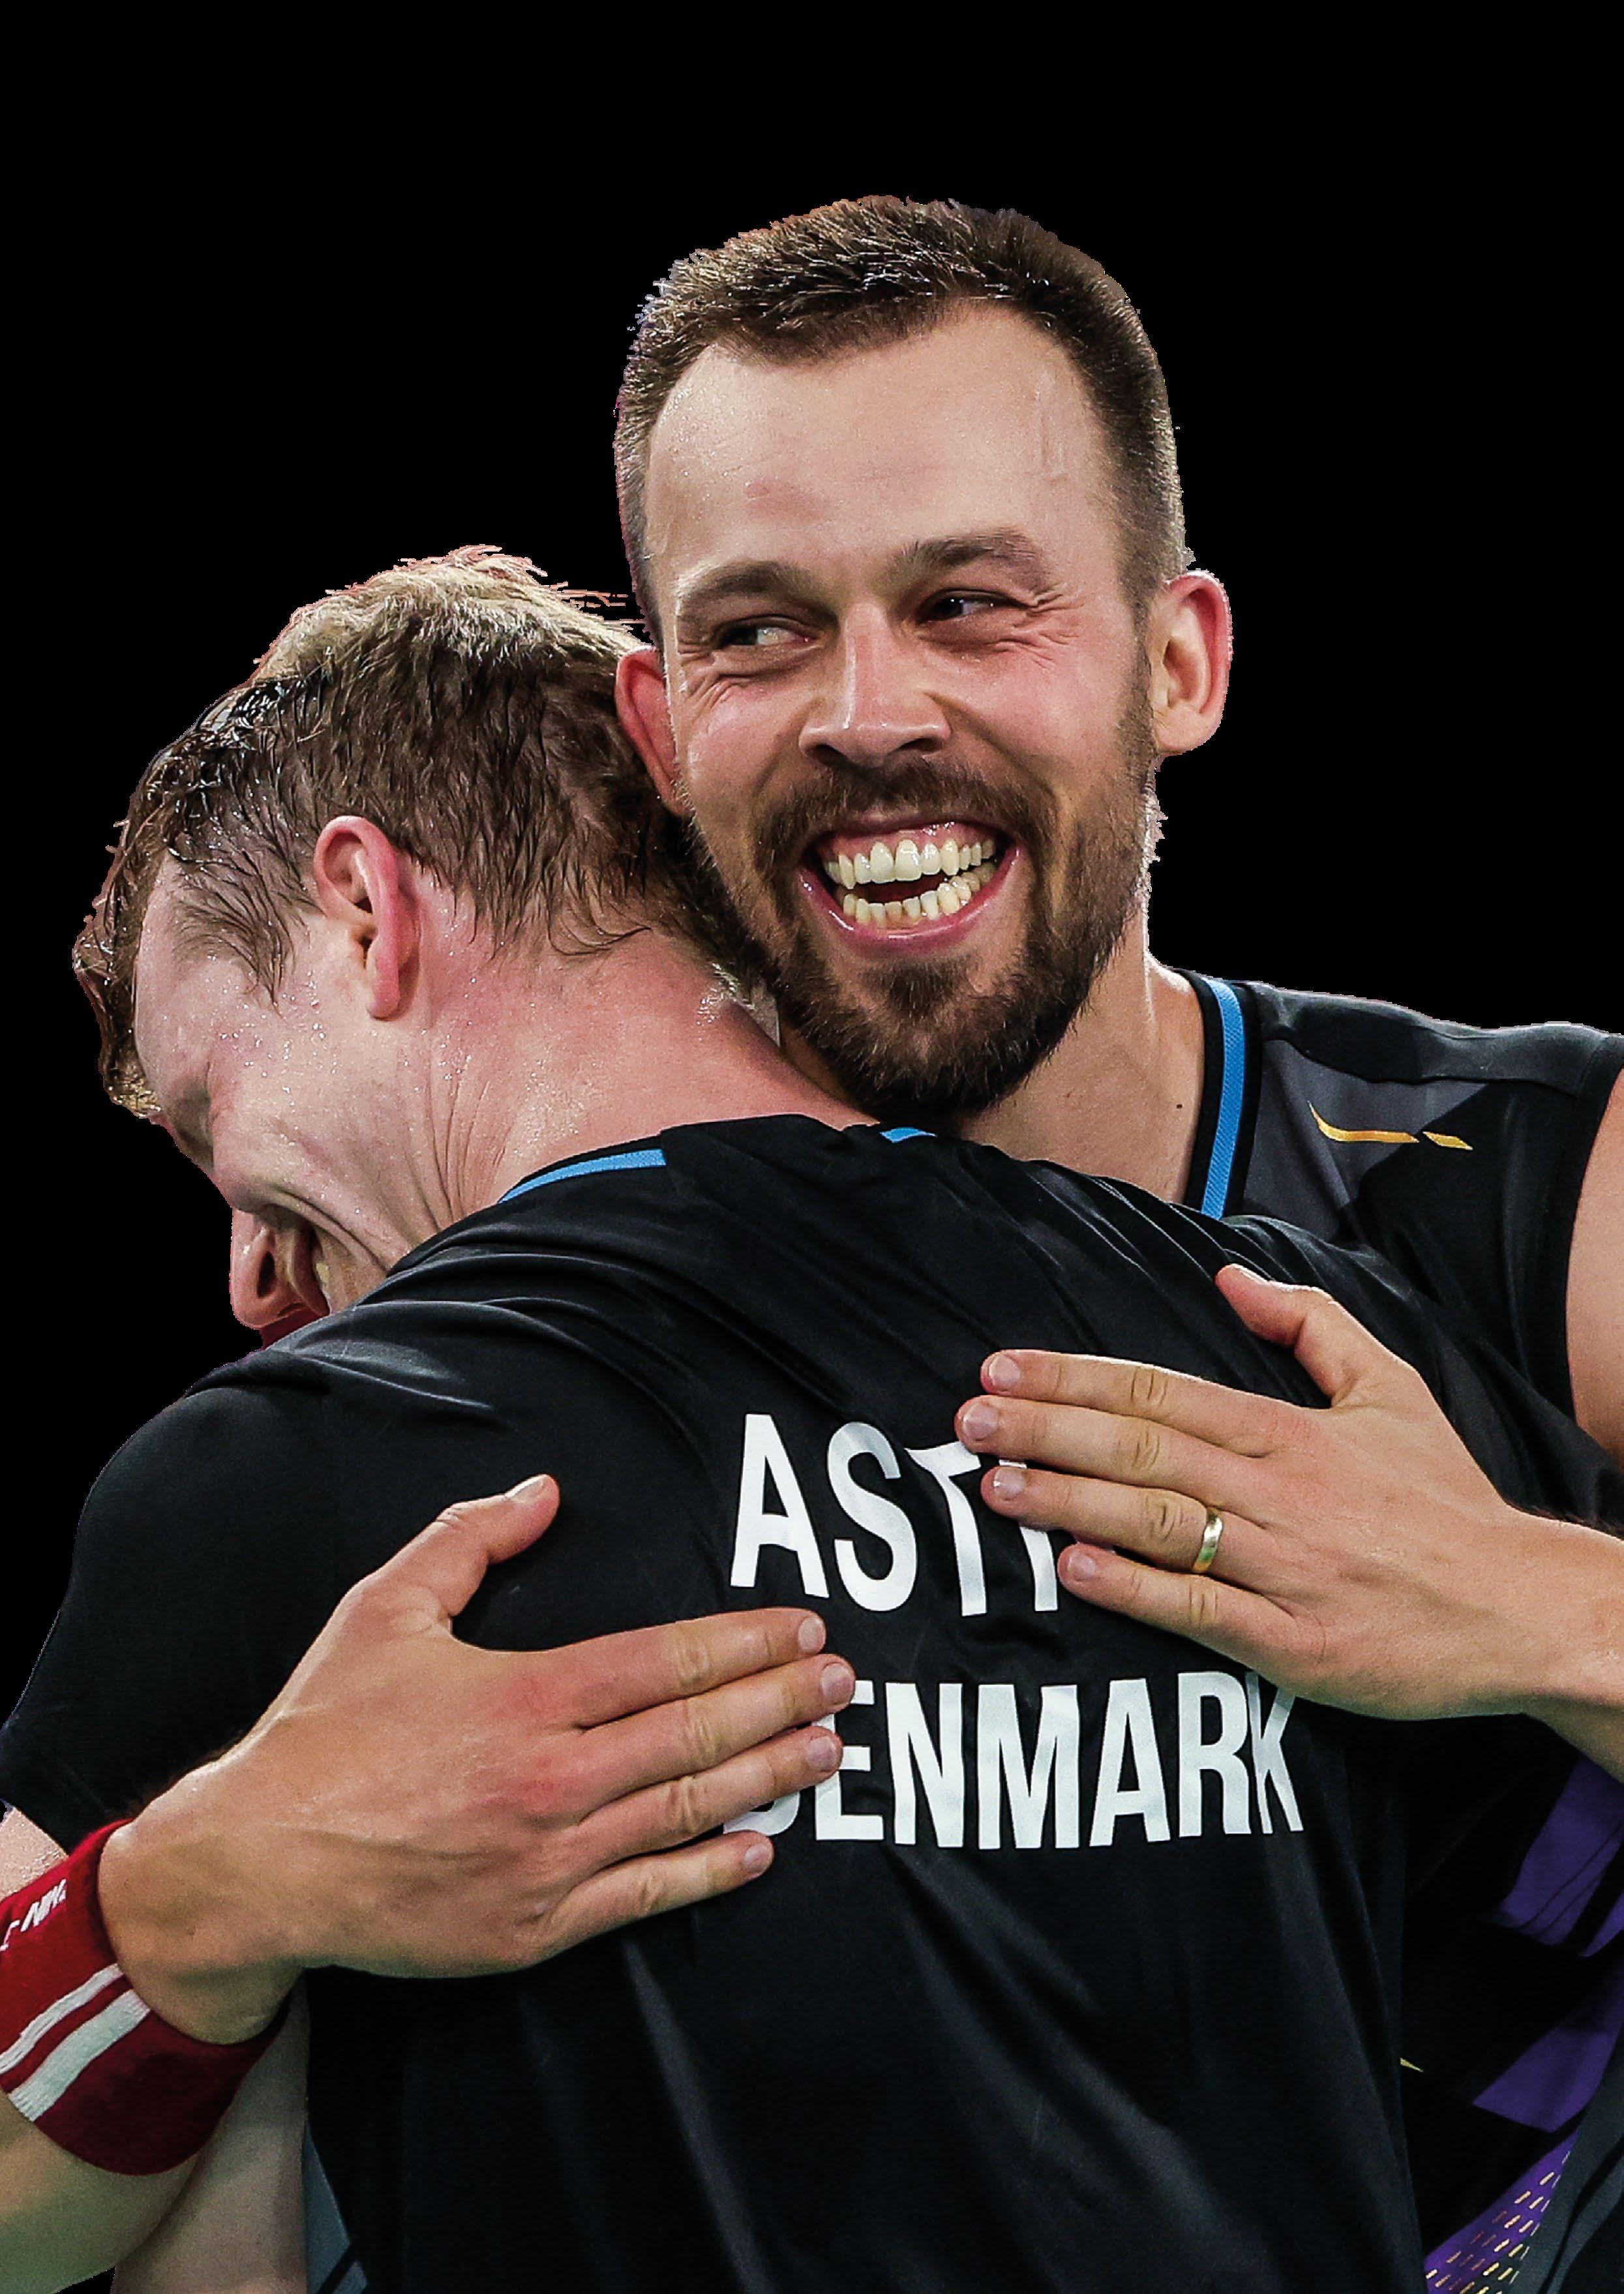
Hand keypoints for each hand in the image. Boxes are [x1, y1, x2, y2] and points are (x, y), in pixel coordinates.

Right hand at [101, 1475, 851, 2041]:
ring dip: (770, 1777)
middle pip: (696, 1731)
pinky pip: (647, 1895)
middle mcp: (551, 1777)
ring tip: (829, 1751)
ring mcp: (549, 1859)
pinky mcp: (536, 1927)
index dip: (745, 1643)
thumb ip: (470, 1539)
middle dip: (783, 1701)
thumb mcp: (384, 1608)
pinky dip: (711, 1870)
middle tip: (844, 1682)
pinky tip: (761, 1848)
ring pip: (687, 1809)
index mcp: (525, 1695)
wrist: (260, 1863)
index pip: (666, 1661)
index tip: (802, 1628)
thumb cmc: (323, 1731)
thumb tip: (544, 1489)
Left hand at [956, 1266, 1623, 1724]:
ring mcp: (1283, 1569)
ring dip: (1067, 1501)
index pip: (1159, 1391)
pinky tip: (1073, 1571)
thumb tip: (1231, 1277)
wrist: (1521, 1606)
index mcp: (1289, 1431)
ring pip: (1158, 1523)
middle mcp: (1278, 1492)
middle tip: (966, 1419)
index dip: (1073, 1378)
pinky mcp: (1293, 1644)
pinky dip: (1135, 1590)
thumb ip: (1310, 1323)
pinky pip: (1200, 1611)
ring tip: (994, 1484)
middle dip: (1045, 1429)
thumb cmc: (1445, 1500)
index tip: (1000, 1368)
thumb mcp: (1393, 1387)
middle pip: (1141, 1448)